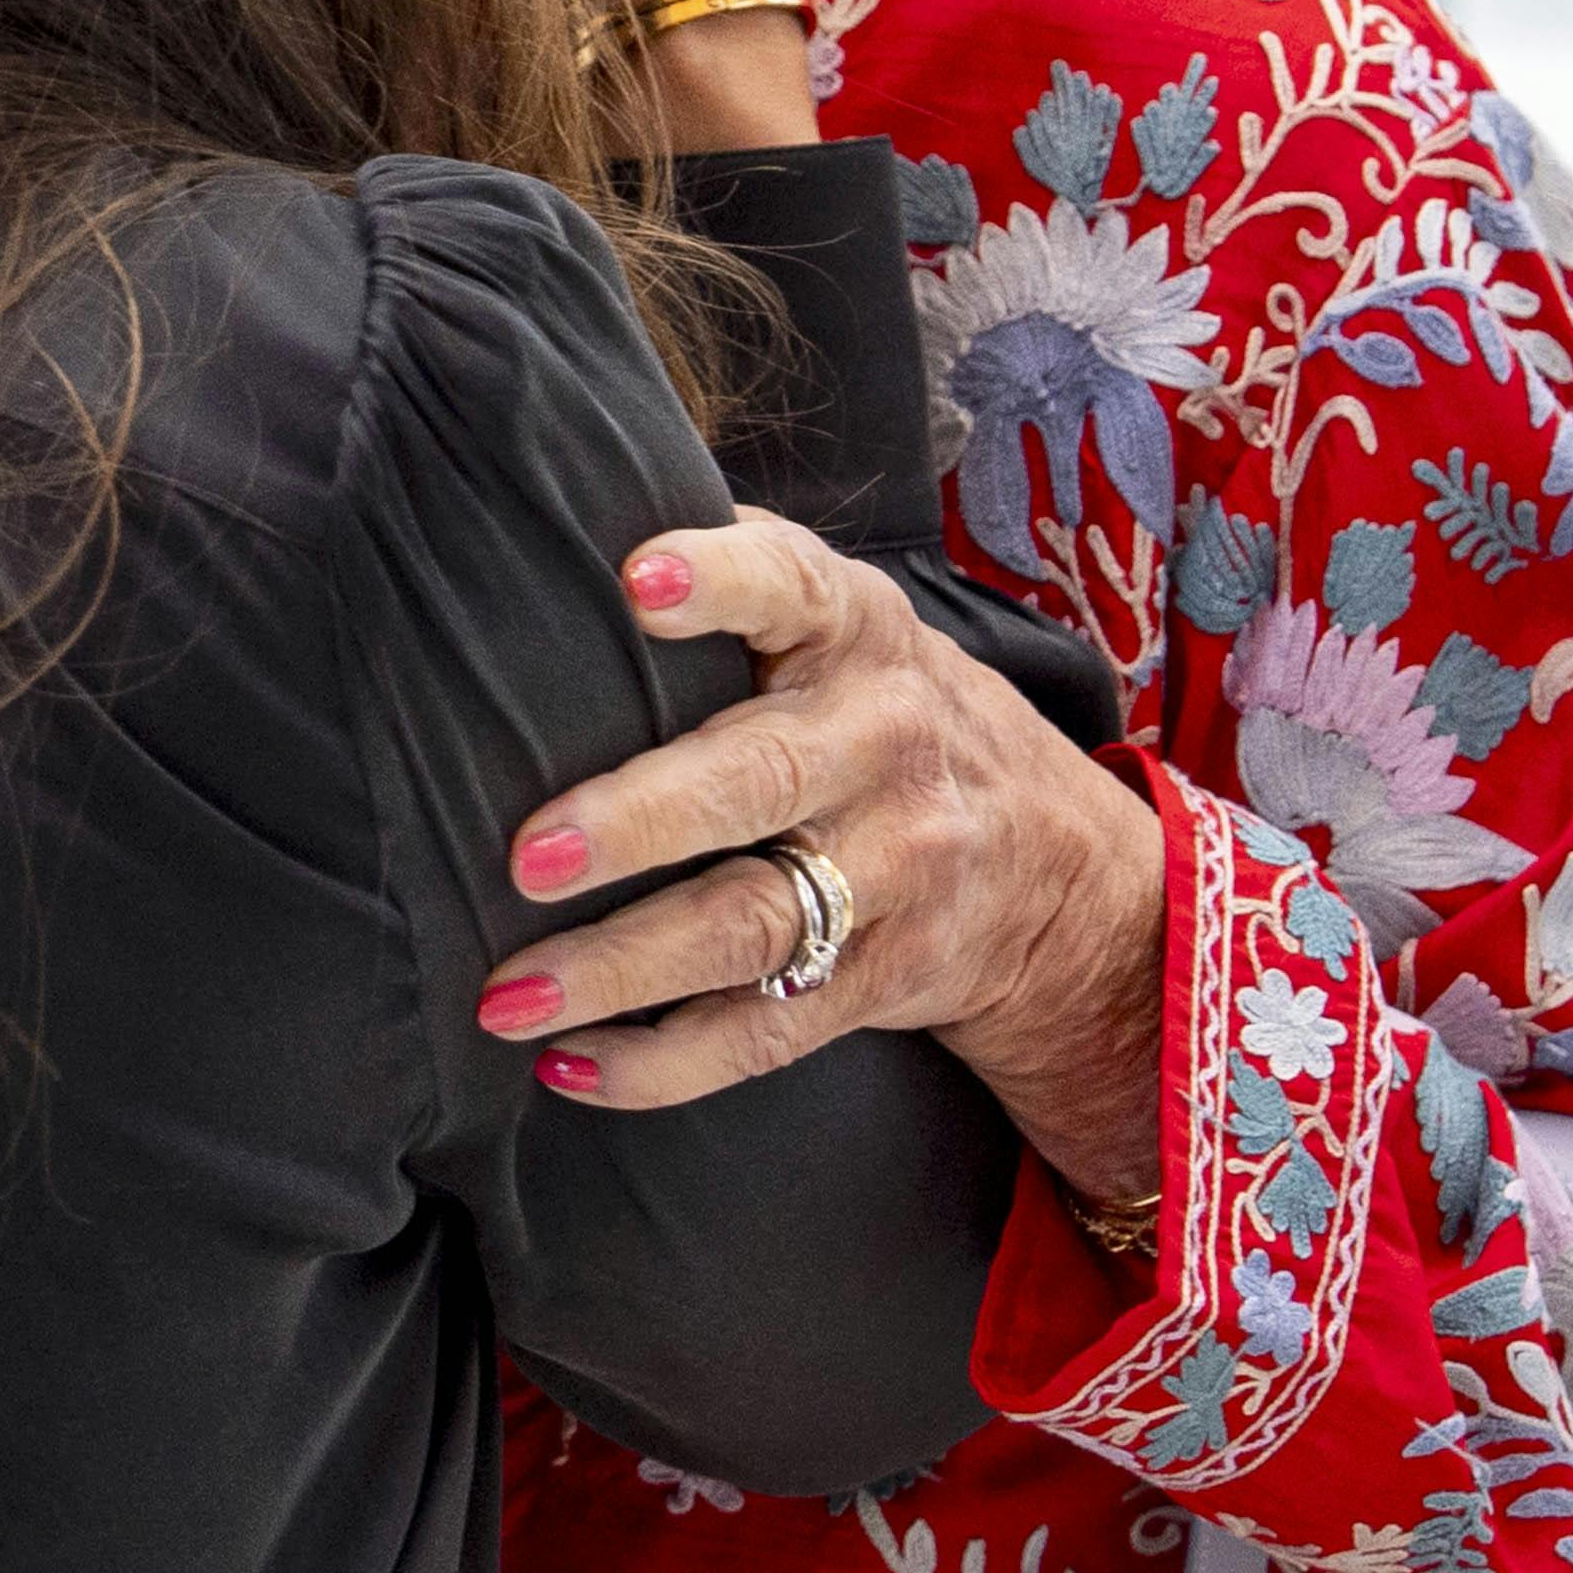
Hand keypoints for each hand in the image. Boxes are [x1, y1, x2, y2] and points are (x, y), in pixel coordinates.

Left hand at [471, 514, 1167, 1216]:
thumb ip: (742, 567)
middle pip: (758, 782)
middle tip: (525, 857)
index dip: (720, 579)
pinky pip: (768, 1029)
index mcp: (856, 632)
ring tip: (506, 997)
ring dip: (620, 967)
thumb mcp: (845, 620)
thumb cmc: (883, 710)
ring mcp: (897, 870)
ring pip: (752, 924)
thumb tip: (572, 504)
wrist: (1066, 866)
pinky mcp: (888, 977)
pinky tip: (571, 1068)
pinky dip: (666, 1061)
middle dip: (637, 821)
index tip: (637, 582)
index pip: (791, 585)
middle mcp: (883, 743)